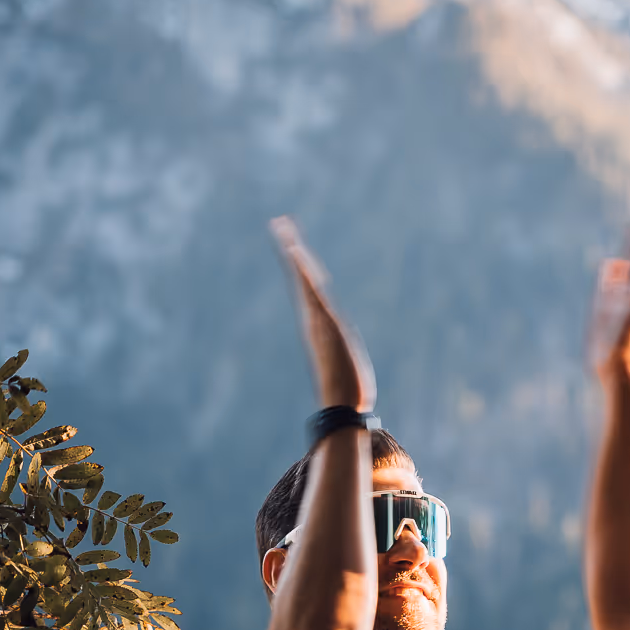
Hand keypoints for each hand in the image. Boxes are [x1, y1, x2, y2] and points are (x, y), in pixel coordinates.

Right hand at [271, 217, 375, 412]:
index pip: (310, 289)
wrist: (343, 406)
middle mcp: (315, 319)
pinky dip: (303, 272)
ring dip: (294, 253)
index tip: (293, 245)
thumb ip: (346, 361)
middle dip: (291, 249)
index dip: (303, 267)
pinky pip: (312, 291)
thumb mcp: (349, 369)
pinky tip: (296, 254)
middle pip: (302, 278)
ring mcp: (318, 321)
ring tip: (283, 227)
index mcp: (321, 325)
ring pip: (304, 280)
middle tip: (279, 222)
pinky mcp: (325, 323)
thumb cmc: (348, 395)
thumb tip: (350, 372)